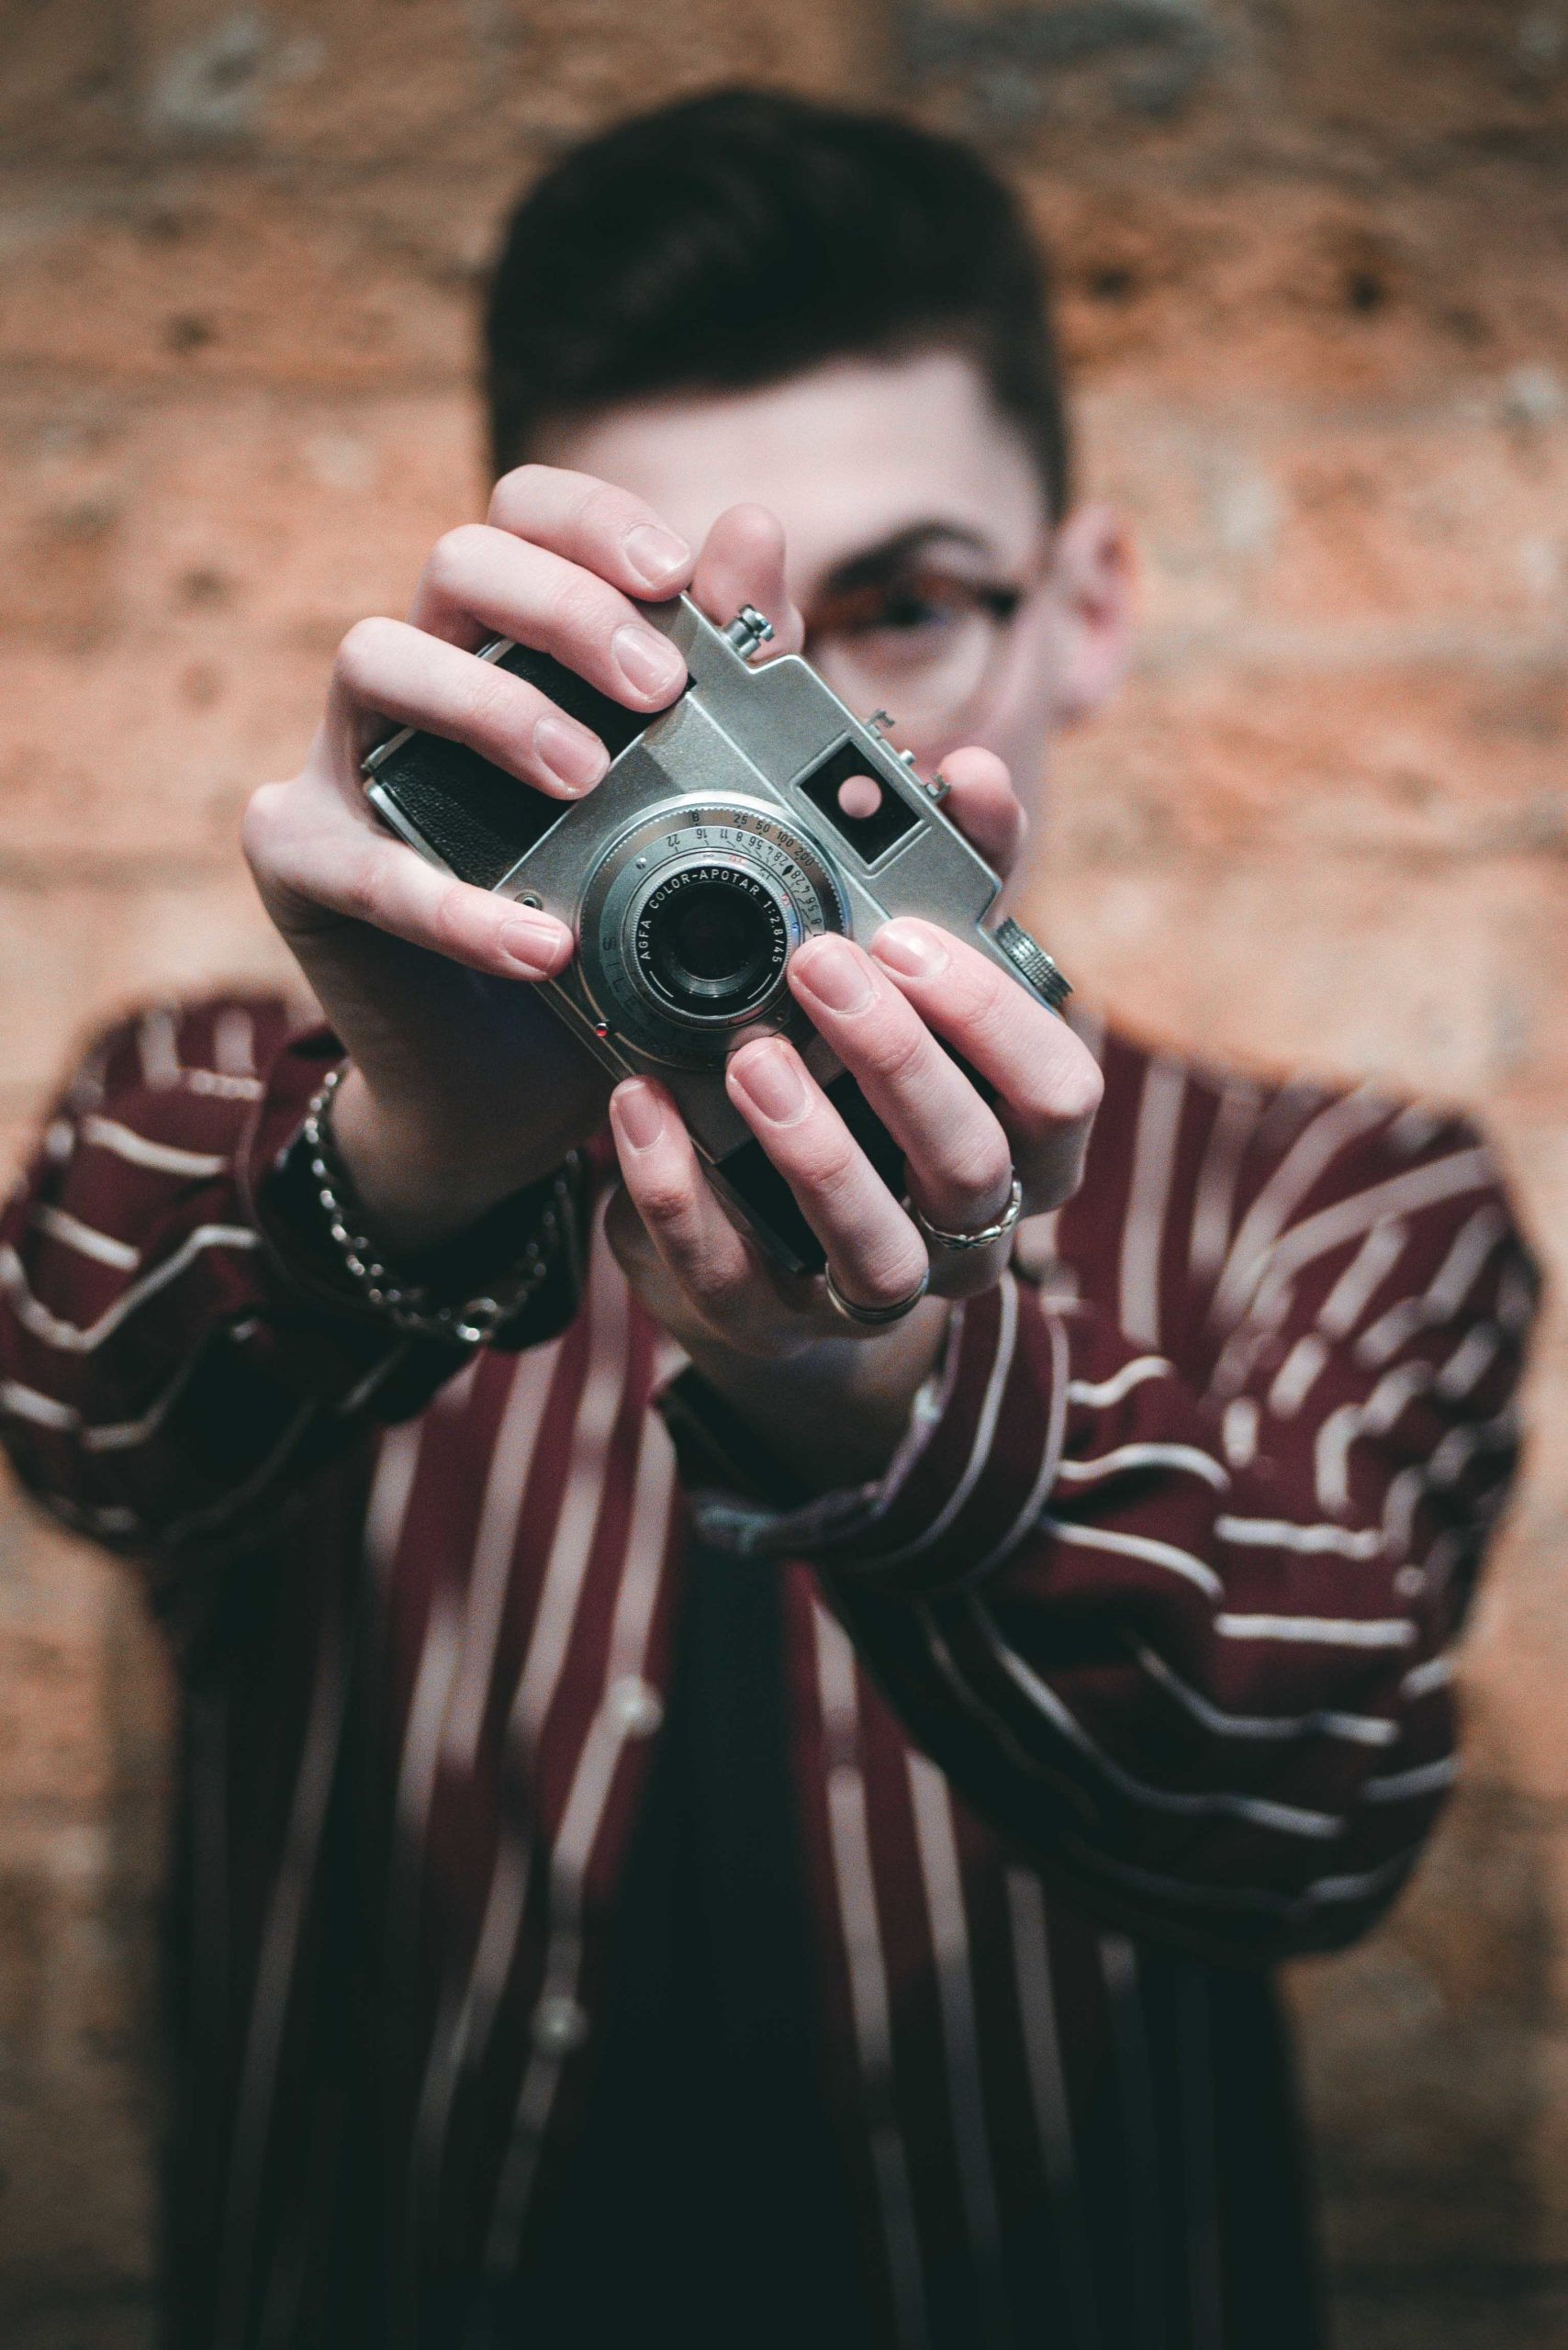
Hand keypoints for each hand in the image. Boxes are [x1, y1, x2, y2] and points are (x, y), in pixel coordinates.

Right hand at [241, 467, 802, 1248]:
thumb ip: (726, 675)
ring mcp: (344, 758)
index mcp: (505, 643)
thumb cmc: (606, 930)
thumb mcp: (685, 809)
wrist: (519, 1091)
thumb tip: (756, 529)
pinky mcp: (300, 858)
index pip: (523, 516)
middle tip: (654, 687)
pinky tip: (540, 945)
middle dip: (561, 606)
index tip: (676, 575)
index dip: (591, 522)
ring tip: (586, 779)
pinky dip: (450, 901)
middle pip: (455, 561)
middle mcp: (417, 677)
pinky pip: (357, 858)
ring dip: (492, 707)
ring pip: (375, 656)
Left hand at [605, 747, 1101, 1486]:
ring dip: (812, 1145)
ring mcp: (865, 1291)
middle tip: (818, 963)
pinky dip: (680, 1190)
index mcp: (1021, 1145)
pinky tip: (640, 1107)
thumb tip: (973, 770)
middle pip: (970, 1166)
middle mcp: (963, 1231)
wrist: (770, 1245)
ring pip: (874, 1248)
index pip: (1059, 1095)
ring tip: (746, 1051)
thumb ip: (951, 880)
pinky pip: (729, 1274)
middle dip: (897, 1061)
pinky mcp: (762, 1319)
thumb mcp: (909, 987)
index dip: (992, 1020)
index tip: (907, 937)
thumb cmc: (860, 1087)